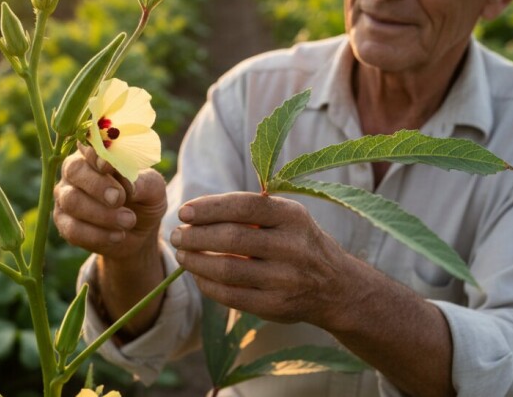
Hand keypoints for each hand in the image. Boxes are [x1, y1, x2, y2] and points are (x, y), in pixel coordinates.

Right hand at [54, 143, 166, 262]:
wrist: (139, 231)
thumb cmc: (144, 198)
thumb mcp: (154, 189)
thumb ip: (143, 182)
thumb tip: (128, 185)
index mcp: (96, 152)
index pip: (87, 144)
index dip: (94, 153)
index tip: (108, 165)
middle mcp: (76, 171)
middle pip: (74, 170)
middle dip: (97, 185)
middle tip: (119, 199)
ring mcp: (66, 196)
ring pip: (71, 201)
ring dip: (101, 214)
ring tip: (128, 221)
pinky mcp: (64, 223)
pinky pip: (72, 229)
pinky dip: (97, 235)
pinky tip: (117, 236)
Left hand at [170, 192, 352, 326]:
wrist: (336, 287)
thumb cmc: (299, 242)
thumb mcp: (288, 218)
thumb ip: (251, 211)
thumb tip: (196, 212)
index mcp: (293, 216)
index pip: (245, 206)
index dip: (210, 208)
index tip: (185, 212)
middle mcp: (292, 246)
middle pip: (232, 238)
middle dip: (196, 236)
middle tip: (177, 235)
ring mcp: (285, 279)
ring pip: (227, 269)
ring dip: (196, 261)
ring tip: (181, 254)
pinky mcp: (275, 306)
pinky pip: (231, 296)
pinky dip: (207, 285)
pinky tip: (197, 275)